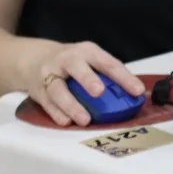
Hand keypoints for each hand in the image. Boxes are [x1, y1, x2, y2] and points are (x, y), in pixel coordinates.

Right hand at [22, 41, 143, 126]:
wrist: (34, 59)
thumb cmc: (73, 62)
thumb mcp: (90, 60)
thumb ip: (107, 74)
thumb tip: (133, 96)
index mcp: (87, 52)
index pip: (108, 63)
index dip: (124, 77)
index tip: (138, 91)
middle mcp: (68, 60)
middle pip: (77, 69)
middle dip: (88, 80)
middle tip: (99, 92)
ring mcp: (50, 74)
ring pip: (58, 90)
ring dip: (72, 105)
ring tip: (85, 120)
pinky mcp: (38, 90)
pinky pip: (47, 103)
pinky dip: (56, 113)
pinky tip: (66, 122)